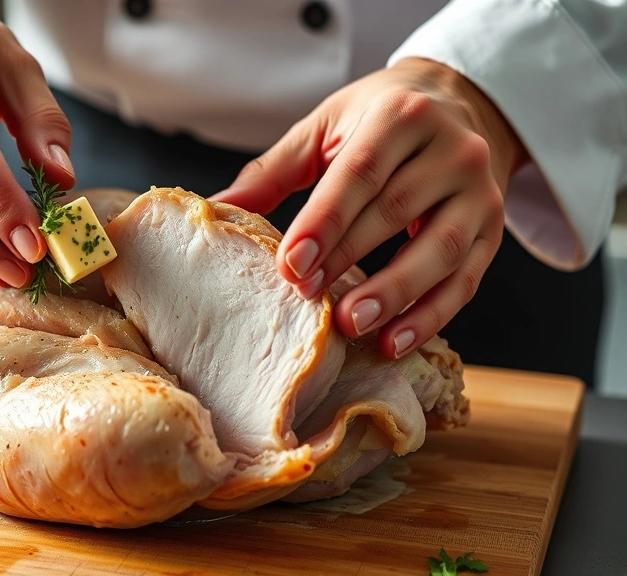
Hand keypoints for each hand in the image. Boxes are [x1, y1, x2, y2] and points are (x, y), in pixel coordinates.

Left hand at [211, 58, 526, 358]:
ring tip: (353, 325)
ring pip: (440, 250)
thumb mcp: (324, 128)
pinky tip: (395, 341)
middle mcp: (451, 149)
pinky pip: (466, 279)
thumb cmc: (376, 120)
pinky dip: (432, 316)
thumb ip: (273, 171)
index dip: (324, 222)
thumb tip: (216, 208)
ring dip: (396, 294)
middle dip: (349, 260)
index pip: (359, 174)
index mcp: (400, 116)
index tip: (292, 264)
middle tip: (307, 299)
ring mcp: (479, 191)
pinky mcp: (493, 229)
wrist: (456, 104)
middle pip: (396, 212)